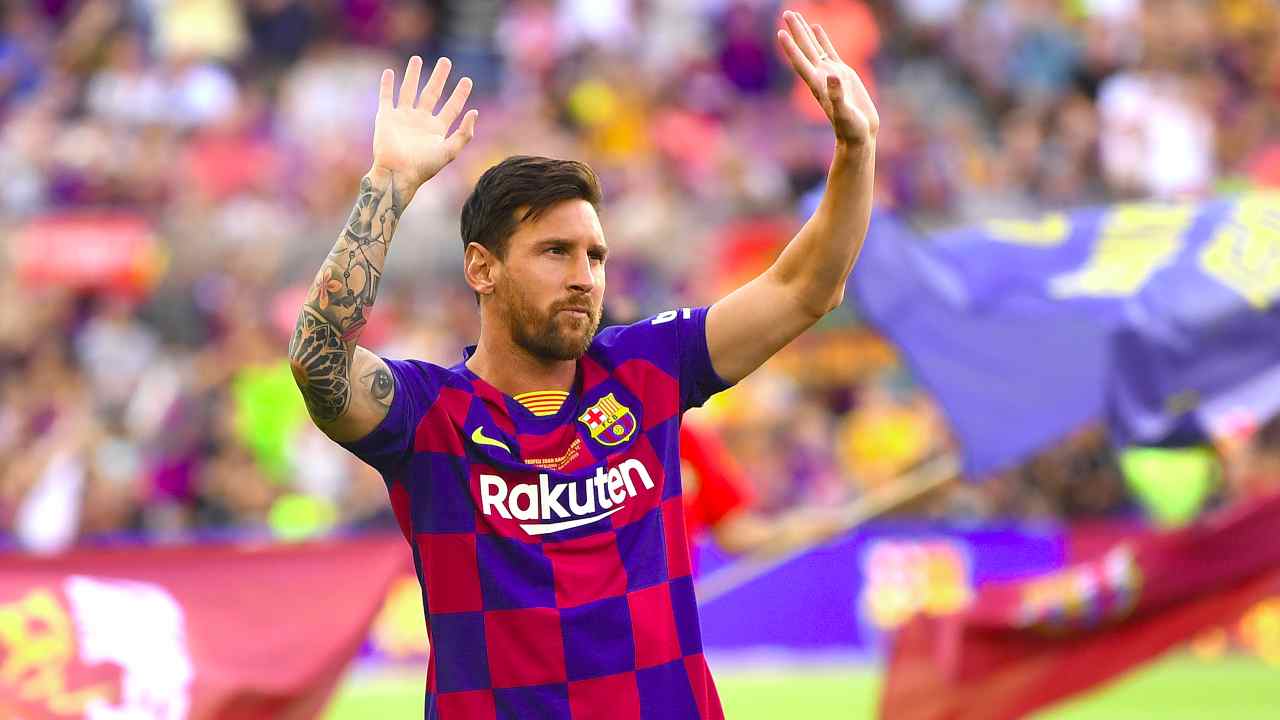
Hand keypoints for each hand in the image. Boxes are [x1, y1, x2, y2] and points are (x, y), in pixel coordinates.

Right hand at [372, 56, 477, 189]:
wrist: (397, 173)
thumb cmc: (424, 166)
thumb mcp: (450, 151)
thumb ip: (464, 134)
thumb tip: (475, 112)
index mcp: (437, 129)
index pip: (452, 107)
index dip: (460, 94)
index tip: (467, 80)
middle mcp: (421, 121)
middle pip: (432, 93)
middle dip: (439, 77)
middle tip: (446, 61)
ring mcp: (403, 118)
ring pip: (409, 90)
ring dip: (413, 75)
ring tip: (417, 58)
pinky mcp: (386, 118)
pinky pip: (386, 97)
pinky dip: (387, 85)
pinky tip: (391, 72)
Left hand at [777, 10, 878, 147]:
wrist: (859, 135)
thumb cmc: (850, 128)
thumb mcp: (844, 112)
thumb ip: (837, 95)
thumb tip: (832, 76)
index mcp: (818, 84)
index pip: (801, 62)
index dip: (790, 48)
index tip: (780, 32)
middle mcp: (821, 76)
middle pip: (804, 49)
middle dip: (795, 31)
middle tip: (786, 12)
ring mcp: (831, 73)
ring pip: (814, 47)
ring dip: (805, 32)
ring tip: (797, 15)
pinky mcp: (843, 73)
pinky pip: (830, 51)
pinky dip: (822, 39)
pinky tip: (817, 27)